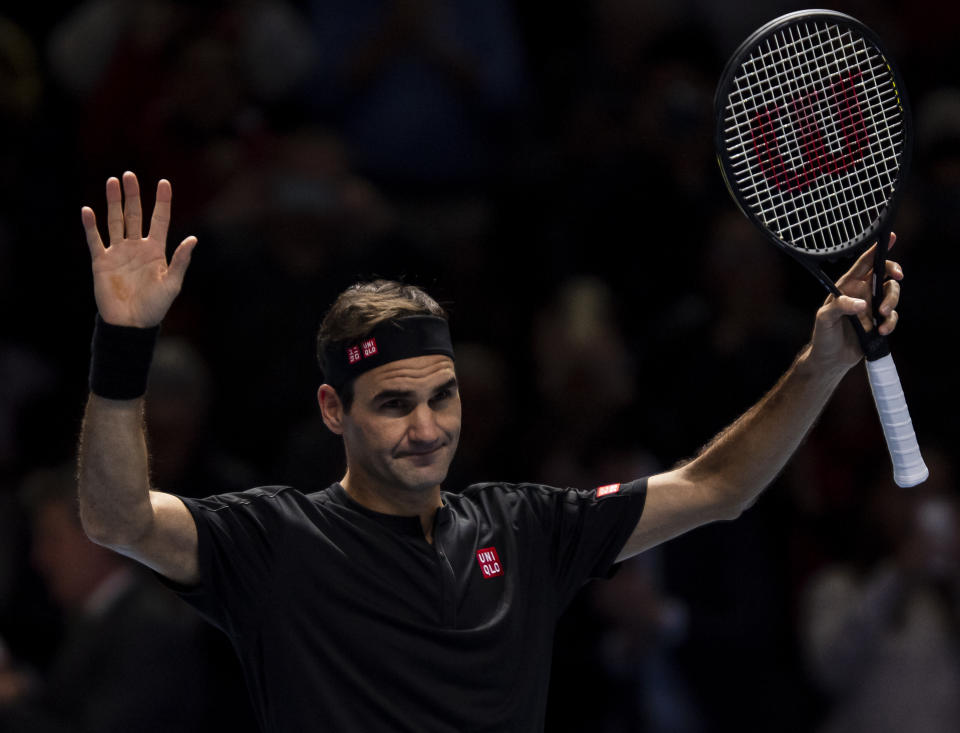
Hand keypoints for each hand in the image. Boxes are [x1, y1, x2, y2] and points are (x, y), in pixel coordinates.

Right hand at [82, 172, 196, 327]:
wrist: (131, 323)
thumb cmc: (155, 306)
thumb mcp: (172, 283)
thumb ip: (180, 261)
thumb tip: (193, 239)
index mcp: (156, 251)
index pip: (160, 220)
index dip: (162, 202)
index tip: (164, 182)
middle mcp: (136, 247)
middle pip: (134, 215)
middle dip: (132, 195)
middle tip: (129, 175)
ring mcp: (118, 253)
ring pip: (115, 221)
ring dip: (113, 202)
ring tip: (112, 182)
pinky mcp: (101, 262)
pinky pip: (95, 240)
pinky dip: (91, 226)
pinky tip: (88, 211)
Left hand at [807, 233, 902, 373]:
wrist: (831, 359)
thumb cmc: (823, 335)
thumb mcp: (824, 319)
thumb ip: (839, 307)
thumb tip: (862, 304)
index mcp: (847, 286)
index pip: (864, 263)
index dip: (877, 249)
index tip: (889, 237)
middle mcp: (862, 293)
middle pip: (885, 275)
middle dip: (894, 275)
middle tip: (897, 278)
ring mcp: (872, 307)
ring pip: (893, 294)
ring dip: (892, 302)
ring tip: (881, 317)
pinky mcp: (879, 321)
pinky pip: (893, 316)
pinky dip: (891, 322)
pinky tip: (880, 331)